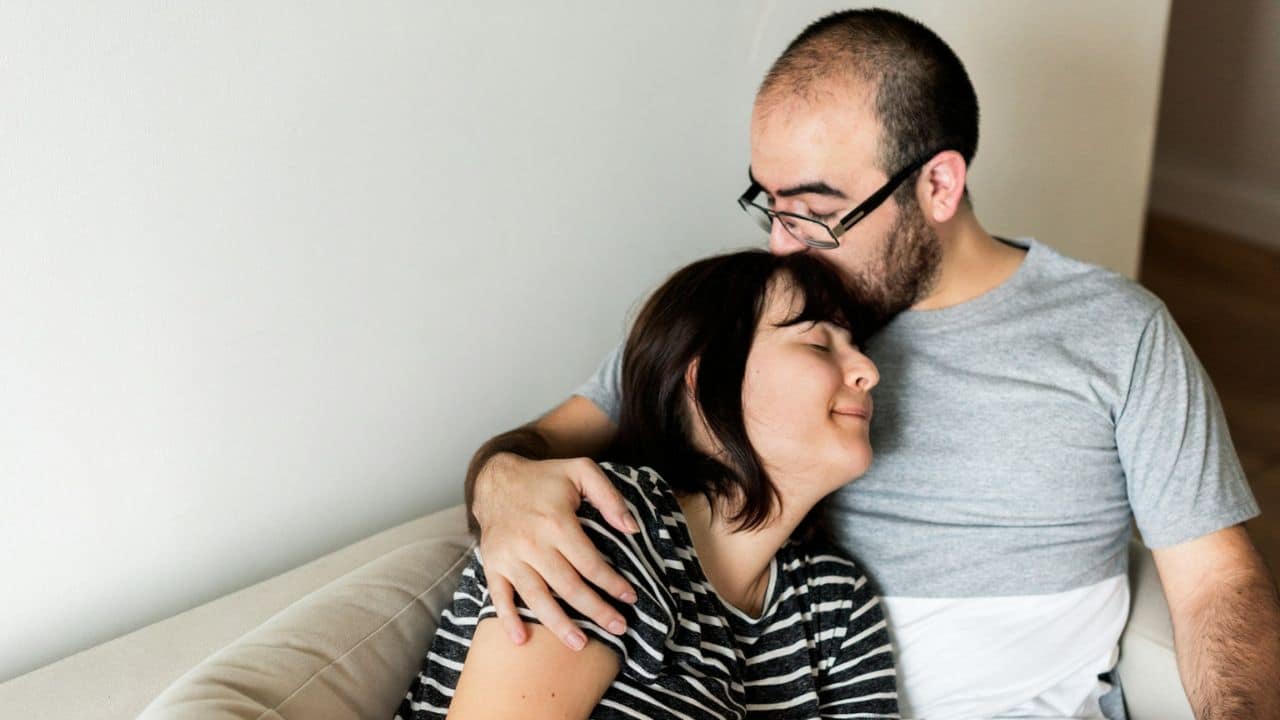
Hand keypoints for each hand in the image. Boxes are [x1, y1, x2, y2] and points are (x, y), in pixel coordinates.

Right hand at [472, 453, 640, 650]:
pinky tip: (521, 639)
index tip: (630, 597)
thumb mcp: (582, 471)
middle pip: (568, 587)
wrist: (496, 477)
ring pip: (536, 598)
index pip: (590, 563)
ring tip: (580, 644)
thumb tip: (631, 528)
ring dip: (559, 625)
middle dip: (596, 610)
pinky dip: (508, 619)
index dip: (612, 584)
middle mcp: (532, 543)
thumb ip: (609, 497)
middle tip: (619, 627)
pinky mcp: (492, 563)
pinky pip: (498, 596)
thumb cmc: (545, 477)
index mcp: (557, 522)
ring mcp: (509, 556)